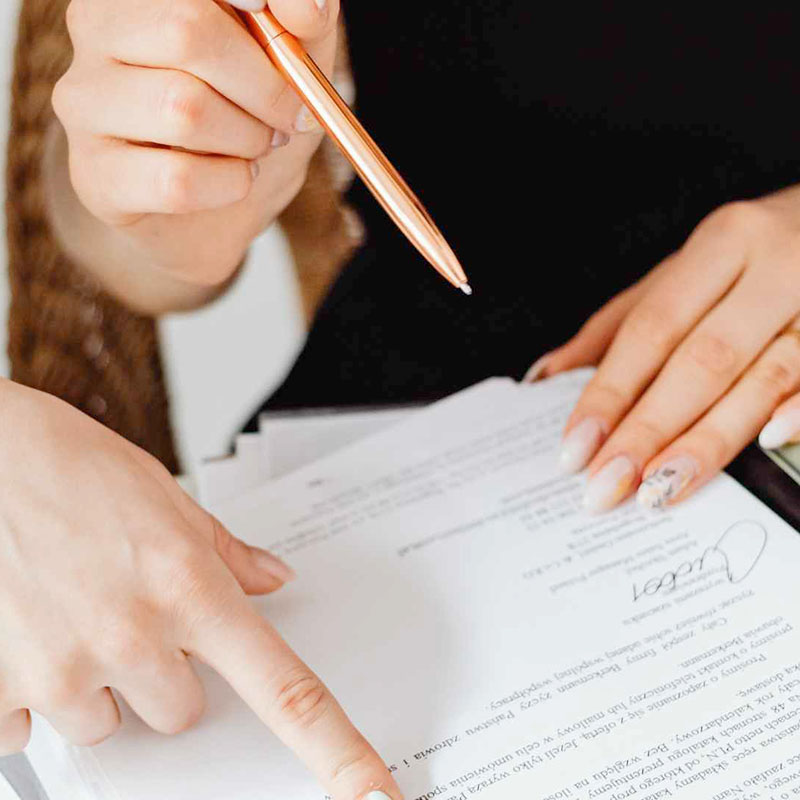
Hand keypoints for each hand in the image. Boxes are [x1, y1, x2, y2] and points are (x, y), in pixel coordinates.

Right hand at [0, 381, 400, 799]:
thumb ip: (229, 554)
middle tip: (134, 615)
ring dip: (100, 683)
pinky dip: (33, 693)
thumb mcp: (170, 500)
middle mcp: (134, 637)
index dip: (338, 752)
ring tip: (73, 612)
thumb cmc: (76, 466)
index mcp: (192, 589)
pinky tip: (27, 630)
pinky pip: (31, 731)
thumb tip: (276, 581)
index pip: (285, 690)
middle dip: (167, 675)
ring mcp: (64, 669)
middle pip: (185, 714)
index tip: (375, 794)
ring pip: (111, 724)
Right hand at [51, 0, 336, 287]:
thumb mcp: (293, 55)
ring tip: (256, 147)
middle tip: (288, 116)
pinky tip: (233, 178)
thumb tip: (307, 10)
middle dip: (264, 86)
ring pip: (183, 110)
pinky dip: (230, 184)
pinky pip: (177, 180)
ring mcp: (84, 102)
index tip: (303, 28)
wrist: (219, 204)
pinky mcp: (94, 175)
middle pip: (187, 32)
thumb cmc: (252, 112)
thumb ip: (306, 18)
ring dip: (248, 140)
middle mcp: (95, 28)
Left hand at [526, 188, 799, 511]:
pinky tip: (767, 441)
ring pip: (764, 377)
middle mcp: (775, 268)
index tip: (576, 448)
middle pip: (702, 359)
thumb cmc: (750, 255)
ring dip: (708, 439)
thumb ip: (616, 324)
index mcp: (721, 245)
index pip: (651, 328)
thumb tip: (545, 376)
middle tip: (607, 484)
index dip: (610, 392)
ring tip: (660, 488)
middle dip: (649, 429)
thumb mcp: (682, 271)